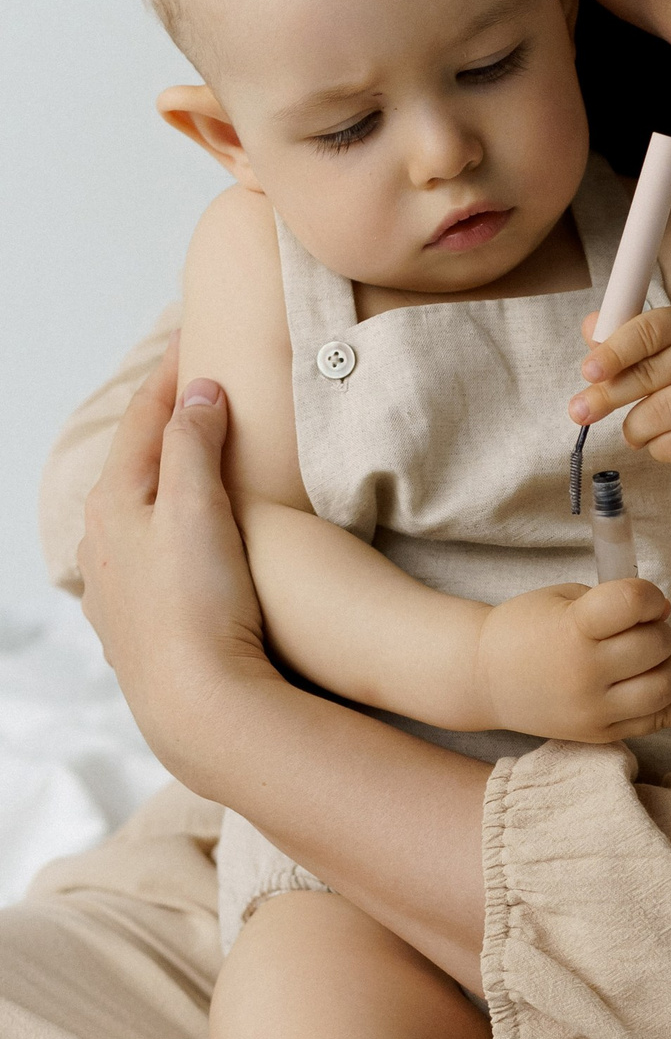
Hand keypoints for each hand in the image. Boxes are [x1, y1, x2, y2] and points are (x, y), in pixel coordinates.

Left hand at [77, 338, 278, 783]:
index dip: (176, 373)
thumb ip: (191, 443)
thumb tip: (196, 390)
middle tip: (197, 383)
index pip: (148, 416)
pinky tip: (176, 536)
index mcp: (116, 499)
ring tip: (192, 454)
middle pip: (136, 458)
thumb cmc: (199, 604)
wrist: (198, 704)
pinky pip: (146, 550)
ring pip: (136, 508)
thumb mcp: (195, 508)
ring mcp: (116, 583)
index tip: (197, 334)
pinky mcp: (137, 621)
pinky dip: (165, 522)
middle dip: (166, 419)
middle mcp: (103, 538)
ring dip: (163, 474)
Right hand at [473, 579, 670, 744]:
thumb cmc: (526, 628)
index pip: (633, 602)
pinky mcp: (602, 733)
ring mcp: (593, 710)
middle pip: (656, 645)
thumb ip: (614, 603)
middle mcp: (583, 674)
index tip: (642, 599)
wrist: (485, 678)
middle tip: (637, 628)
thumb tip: (665, 612)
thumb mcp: (562, 599)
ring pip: (665, 686)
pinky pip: (660, 721)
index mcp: (571, 629)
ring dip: (670, 663)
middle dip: (657, 629)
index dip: (649, 595)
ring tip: (647, 657)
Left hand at [569, 305, 670, 478]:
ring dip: (634, 428)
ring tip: (635, 431)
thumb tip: (590, 327)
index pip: (649, 329)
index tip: (587, 371)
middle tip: (580, 411)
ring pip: (658, 414)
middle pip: (649, 374)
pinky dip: (657, 448)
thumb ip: (631, 339)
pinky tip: (665, 442)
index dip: (614, 351)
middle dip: (606, 396)